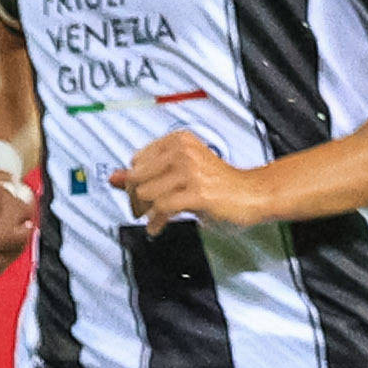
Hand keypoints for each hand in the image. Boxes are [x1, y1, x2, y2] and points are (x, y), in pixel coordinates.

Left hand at [115, 127, 264, 229]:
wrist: (254, 194)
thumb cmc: (221, 184)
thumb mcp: (180, 173)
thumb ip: (146, 174)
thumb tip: (113, 177)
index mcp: (179, 141)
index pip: (137, 160)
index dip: (134, 181)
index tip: (140, 194)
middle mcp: (183, 151)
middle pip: (137, 177)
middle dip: (135, 198)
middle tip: (141, 210)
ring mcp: (191, 171)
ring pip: (147, 193)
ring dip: (146, 212)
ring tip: (153, 218)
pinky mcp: (198, 193)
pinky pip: (162, 208)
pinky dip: (156, 222)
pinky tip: (158, 226)